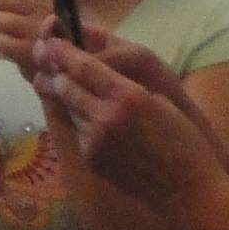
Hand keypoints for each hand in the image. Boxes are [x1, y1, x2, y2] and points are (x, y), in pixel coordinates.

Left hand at [30, 33, 215, 198]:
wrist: (186, 188)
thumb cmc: (183, 139)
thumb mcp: (159, 99)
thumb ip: (122, 81)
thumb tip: (90, 64)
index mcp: (127, 96)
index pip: (82, 67)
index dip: (60, 52)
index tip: (49, 41)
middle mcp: (105, 117)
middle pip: (64, 86)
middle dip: (52, 71)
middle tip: (42, 58)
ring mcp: (95, 141)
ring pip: (67, 108)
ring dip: (63, 94)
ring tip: (57, 80)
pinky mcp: (90, 159)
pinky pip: (77, 130)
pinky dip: (78, 119)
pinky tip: (86, 114)